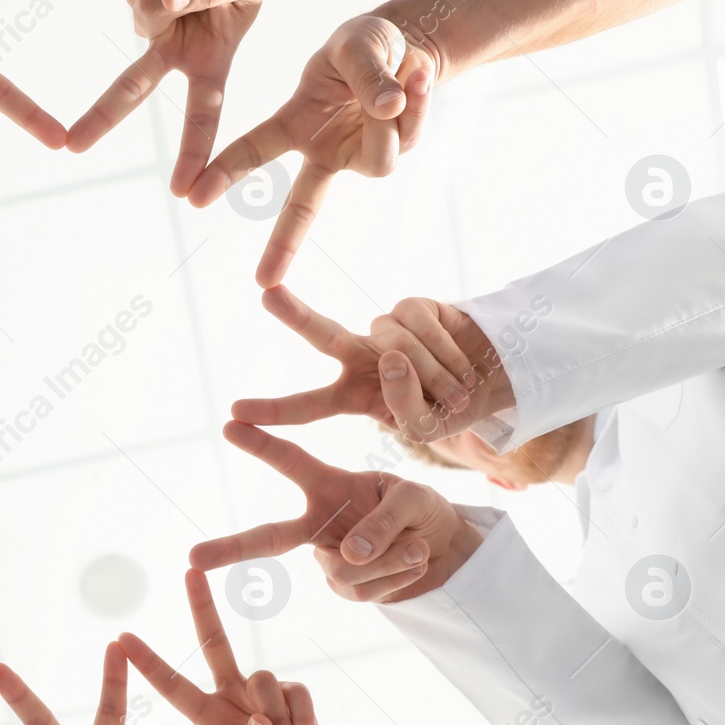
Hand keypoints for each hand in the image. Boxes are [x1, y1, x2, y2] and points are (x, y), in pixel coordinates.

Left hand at [69, 0, 268, 194]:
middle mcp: (175, 52)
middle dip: (103, 116)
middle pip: (132, 88)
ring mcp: (150, 25)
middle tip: (73, 148)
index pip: (204, 115)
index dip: (195, 154)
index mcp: (212, 62)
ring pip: (148, 10)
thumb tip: (168, 0)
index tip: (186, 194)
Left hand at [120, 570, 324, 724]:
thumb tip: (260, 721)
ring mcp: (262, 689)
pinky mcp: (293, 691)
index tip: (121, 638)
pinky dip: (301, 724)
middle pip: (215, 642)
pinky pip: (297, 695)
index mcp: (205, 714)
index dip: (148, 662)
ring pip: (262, 680)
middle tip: (191, 571)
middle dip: (203, 606)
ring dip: (276, 722)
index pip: (172, 684)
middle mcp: (230, 692)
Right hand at [188, 15, 435, 285]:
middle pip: (302, 206)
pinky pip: (409, 139)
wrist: (408, 44)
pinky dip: (419, 104)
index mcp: (296, 122)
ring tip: (400, 74)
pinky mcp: (392, 155)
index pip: (255, 149)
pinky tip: (417, 77)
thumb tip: (389, 111)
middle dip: (282, 244)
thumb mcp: (359, 44)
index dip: (225, 172)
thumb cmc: (367, 43)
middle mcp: (323, 149)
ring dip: (393, 117)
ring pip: (379, 160)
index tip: (193, 195)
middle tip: (263, 281)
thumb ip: (368, 76)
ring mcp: (357, 157)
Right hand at [190, 421, 480, 601]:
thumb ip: (382, 523)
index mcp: (329, 486)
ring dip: (388, 559)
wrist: (446, 546)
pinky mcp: (349, 589)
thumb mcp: (413, 501)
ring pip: (345, 569)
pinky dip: (399, 576)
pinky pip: (368, 590)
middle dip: (232, 547)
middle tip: (193, 557)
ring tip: (418, 547)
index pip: (291, 462)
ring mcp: (331, 559)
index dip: (262, 443)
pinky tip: (415, 561)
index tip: (230, 422)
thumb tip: (349, 557)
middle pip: (270, 536)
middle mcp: (319, 522)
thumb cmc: (421, 509)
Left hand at [232, 286, 512, 438]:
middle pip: (321, 334)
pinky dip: (447, 351)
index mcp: (350, 395)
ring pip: (397, 343)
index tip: (234, 414)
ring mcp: (384, 329)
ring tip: (457, 395)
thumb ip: (405, 407)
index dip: (273, 411)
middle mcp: (358, 356)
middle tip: (266, 295)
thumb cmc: (448, 412)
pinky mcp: (413, 306)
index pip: (307, 406)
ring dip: (433, 375)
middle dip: (294, 314)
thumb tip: (391, 358)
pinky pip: (424, 325)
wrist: (490, 383)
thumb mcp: (425, 429)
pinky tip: (463, 365)